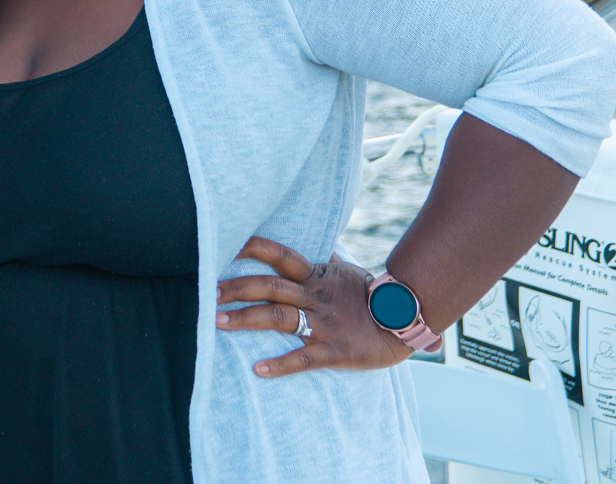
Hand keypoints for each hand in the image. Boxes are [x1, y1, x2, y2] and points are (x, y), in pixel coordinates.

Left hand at [215, 236, 410, 377]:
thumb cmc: (373, 298)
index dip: (253, 248)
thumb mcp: (347, 274)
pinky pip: (303, 358)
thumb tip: (321, 248)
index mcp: (316, 276)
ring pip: (278, 317)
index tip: (225, 245)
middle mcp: (314, 296)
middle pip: (269, 286)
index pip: (280, 255)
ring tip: (216, 322)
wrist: (407, 322)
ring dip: (245, 319)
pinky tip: (259, 369)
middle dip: (236, 288)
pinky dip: (281, 364)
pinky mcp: (334, 350)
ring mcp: (323, 323)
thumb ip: (326, 263)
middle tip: (208, 292)